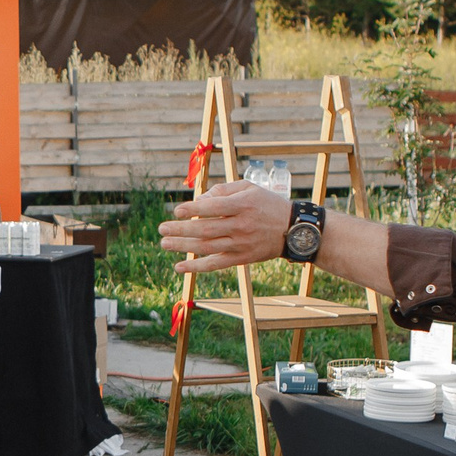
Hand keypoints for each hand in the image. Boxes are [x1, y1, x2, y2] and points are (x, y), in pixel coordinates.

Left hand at [159, 182, 289, 271]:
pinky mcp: (241, 258)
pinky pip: (216, 264)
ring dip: (183, 246)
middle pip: (205, 229)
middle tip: (162, 229)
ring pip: (207, 247)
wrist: (293, 229)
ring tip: (164, 243)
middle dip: (181, 229)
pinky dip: (196, 267)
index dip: (193, 209)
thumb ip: (223, 190)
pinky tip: (179, 266)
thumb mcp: (249, 188)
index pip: (213, 207)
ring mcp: (240, 244)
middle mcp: (240, 225)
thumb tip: (199, 200)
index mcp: (242, 205)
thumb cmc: (267, 204)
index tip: (177, 210)